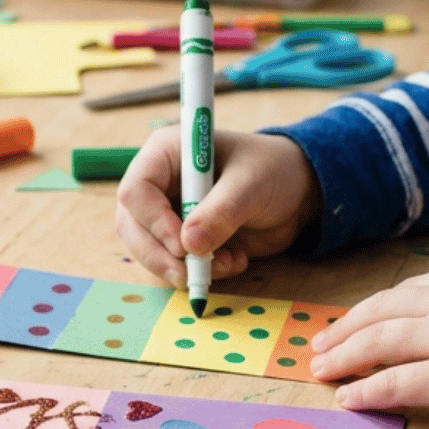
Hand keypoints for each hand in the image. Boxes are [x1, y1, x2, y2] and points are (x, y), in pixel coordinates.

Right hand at [115, 129, 318, 287]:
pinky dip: (201, 274)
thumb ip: (222, 211)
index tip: (184, 245)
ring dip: (183, 269)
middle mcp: (159, 184)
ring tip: (228, 264)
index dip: (154, 221)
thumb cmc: (272, 171)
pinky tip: (234, 262)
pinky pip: (174, 265)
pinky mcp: (182, 240)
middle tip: (192, 274)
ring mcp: (168, 214)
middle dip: (160, 256)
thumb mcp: (252, 184)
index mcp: (167, 154)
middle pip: (132, 227)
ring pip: (149, 251)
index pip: (136, 190)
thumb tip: (190, 245)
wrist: (297, 193)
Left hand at [309, 266, 428, 428]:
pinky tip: (348, 400)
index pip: (410, 290)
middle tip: (322, 345)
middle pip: (384, 310)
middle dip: (347, 328)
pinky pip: (394, 383)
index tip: (355, 321)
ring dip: (345, 357)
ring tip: (323, 372)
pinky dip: (365, 391)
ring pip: (380, 341)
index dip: (376, 308)